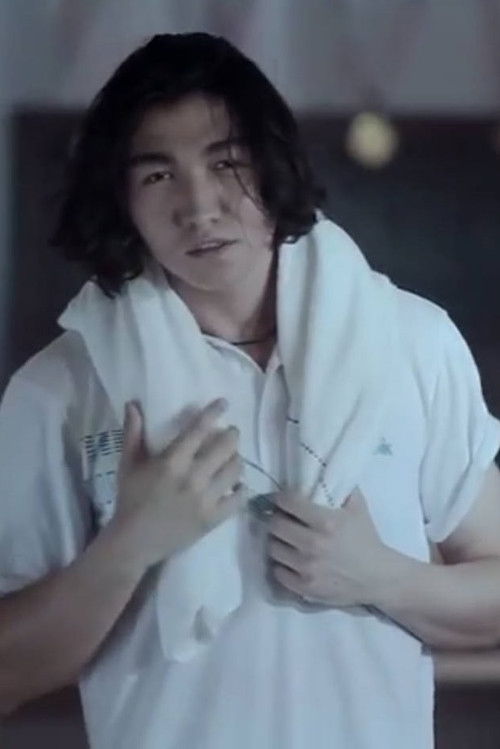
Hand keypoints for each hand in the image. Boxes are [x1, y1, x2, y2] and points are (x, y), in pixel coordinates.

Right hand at [111, 398, 245, 571]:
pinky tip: (237, 485)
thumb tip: (133, 404)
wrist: (133, 542)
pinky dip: (241, 489)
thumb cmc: (130, 500)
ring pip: (235, 470)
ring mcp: (205, 500)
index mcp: (172, 462)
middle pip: (225, 447)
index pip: (199, 430)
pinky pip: (238, 499)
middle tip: (230, 433)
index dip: (214, 413)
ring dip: (237, 459)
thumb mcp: (127, 464)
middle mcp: (192, 478)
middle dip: (232, 435)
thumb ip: (132, 433)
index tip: (224, 403)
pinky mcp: (213, 519)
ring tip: (232, 458)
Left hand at [267, 488, 388, 607]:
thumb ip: (341, 486)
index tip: (282, 500)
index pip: (288, 503)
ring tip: (286, 540)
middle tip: (283, 519)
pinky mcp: (305, 588)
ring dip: (278, 542)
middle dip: (277, 520)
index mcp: (326, 522)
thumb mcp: (358, 507)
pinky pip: (278, 572)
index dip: (282, 499)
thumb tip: (321, 469)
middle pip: (275, 526)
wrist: (378, 577)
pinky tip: (290, 560)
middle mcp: (313, 544)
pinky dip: (281, 565)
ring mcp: (307, 568)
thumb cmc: (366, 539)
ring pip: (273, 548)